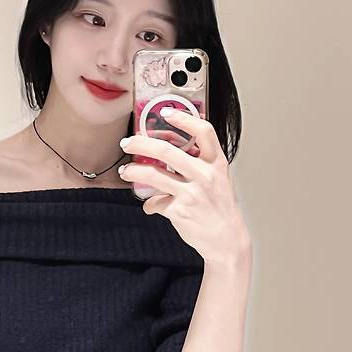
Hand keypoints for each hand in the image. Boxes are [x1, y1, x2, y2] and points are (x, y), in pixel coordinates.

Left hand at [118, 111, 251, 265]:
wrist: (226, 238)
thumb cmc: (219, 207)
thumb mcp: (218, 179)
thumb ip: (199, 163)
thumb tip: (169, 152)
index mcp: (217, 163)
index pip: (204, 132)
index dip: (184, 119)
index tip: (166, 112)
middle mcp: (205, 175)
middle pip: (165, 150)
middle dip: (140, 143)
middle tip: (128, 142)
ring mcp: (191, 193)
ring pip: (152, 175)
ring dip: (133, 171)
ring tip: (126, 171)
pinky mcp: (179, 210)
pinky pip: (155, 202)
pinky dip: (150, 205)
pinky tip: (151, 206)